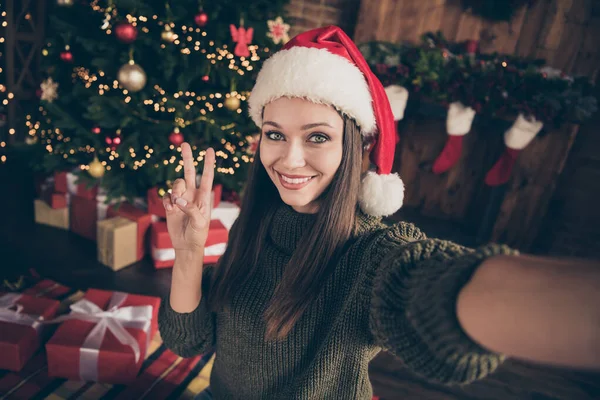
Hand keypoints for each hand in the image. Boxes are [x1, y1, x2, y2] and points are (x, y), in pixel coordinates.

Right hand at [162, 143, 215, 259]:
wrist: (186, 245)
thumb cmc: (198, 235)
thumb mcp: (199, 223)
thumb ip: (191, 210)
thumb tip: (179, 200)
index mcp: (204, 197)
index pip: (207, 177)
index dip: (208, 163)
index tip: (210, 150)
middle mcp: (192, 194)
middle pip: (190, 172)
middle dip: (188, 158)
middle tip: (185, 144)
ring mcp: (181, 198)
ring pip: (176, 184)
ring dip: (175, 192)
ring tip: (176, 205)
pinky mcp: (171, 205)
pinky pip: (166, 195)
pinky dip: (167, 201)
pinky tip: (170, 210)